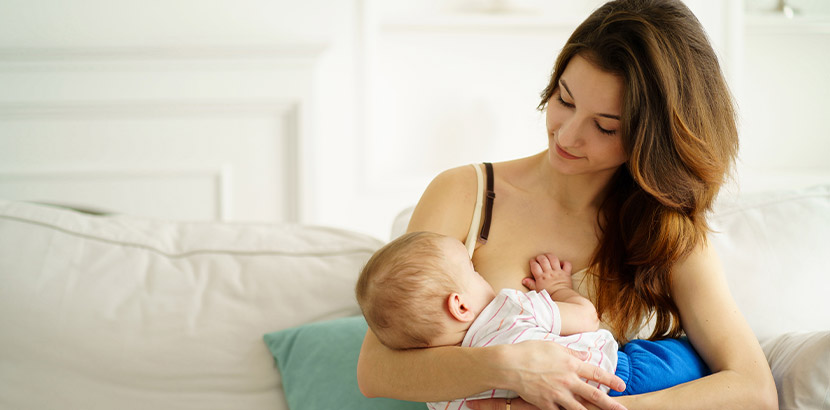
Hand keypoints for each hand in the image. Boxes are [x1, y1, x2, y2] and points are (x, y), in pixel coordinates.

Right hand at [484, 341, 626, 409]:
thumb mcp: (553, 346)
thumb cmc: (529, 351)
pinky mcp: (546, 404)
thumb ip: (572, 352)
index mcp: (571, 364)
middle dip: (611, 405)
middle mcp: (568, 381)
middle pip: (594, 395)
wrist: (509, 364)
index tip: (622, 386)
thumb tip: (585, 354)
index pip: (596, 373)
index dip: (611, 380)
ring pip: (580, 409)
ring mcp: (558, 394)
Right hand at [524, 253, 572, 294]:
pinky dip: (564, 262)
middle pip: (543, 260)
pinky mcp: (566, 273)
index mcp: (541, 277)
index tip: (532, 261)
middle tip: (539, 258)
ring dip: (550, 256)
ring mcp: (558, 272)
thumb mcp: (537, 291)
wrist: (561, 298)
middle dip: (540, 257)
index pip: (535, 266)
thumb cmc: (549, 296)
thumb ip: (531, 284)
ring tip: (547, 256)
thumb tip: (524, 280)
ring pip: (553, 259)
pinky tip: (561, 263)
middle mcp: (549, 273)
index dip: (533, 262)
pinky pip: (566, 264)